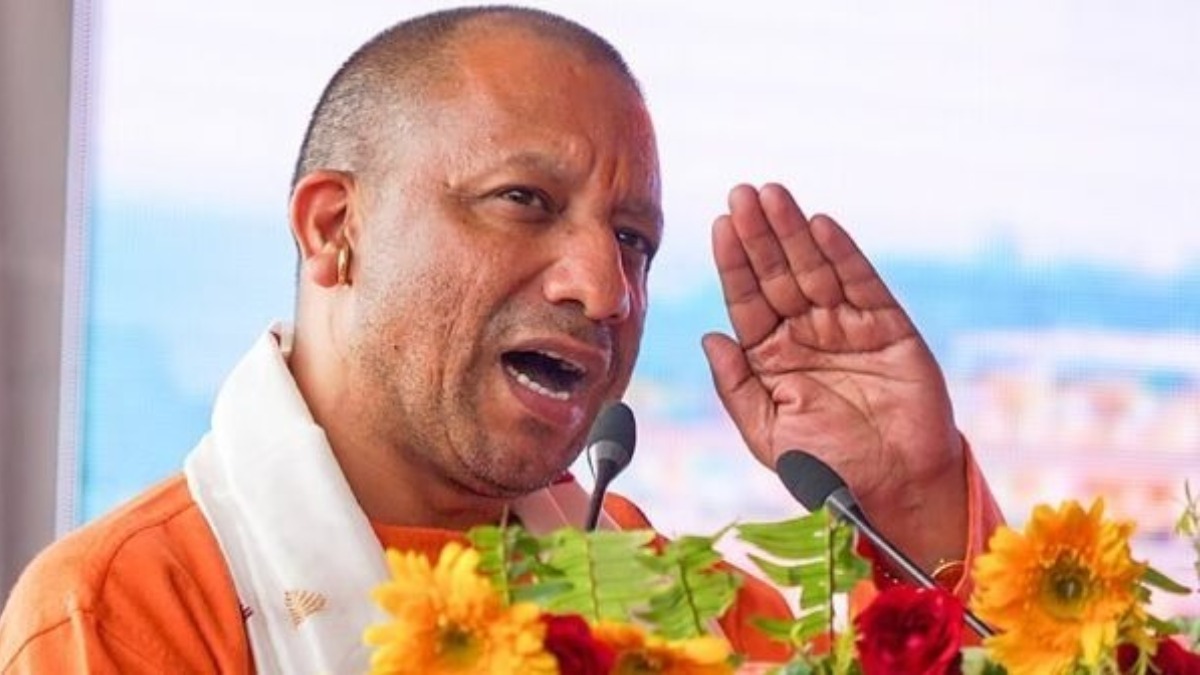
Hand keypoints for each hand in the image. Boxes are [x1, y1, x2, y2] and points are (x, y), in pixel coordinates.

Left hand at [702, 184, 966, 568]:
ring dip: (793, 232)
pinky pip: (861, 284)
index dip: (734, 263)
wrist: (894, 491)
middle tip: (741, 193)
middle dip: (758, 235)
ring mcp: (846, 328)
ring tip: (773, 195)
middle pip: (776, 275)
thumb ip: (737, 387)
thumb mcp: (768, 433)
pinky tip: (820, 226)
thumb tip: (711, 338)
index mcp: (771, 357)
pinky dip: (842, 254)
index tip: (719, 226)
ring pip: (814, 270)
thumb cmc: (827, 469)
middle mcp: (806, 335)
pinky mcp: (888, 328)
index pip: (747, 300)